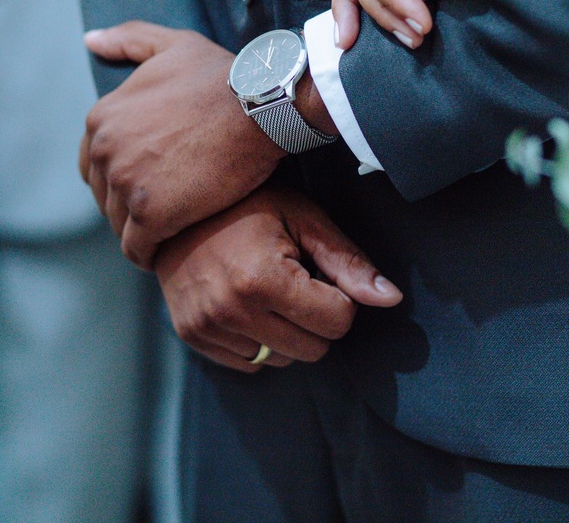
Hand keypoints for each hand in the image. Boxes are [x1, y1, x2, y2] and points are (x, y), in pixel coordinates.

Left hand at [80, 22, 286, 269]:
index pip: (93, 164)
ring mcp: (126, 183)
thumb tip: (91, 40)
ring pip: (120, 225)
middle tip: (167, 209)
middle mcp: (106, 150)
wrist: (262, 106)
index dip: (122, 177)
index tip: (152, 183)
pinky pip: (137, 249)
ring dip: (142, 232)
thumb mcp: (173, 45)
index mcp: (102, 117)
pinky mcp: (151, 214)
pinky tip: (172, 250)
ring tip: (173, 231)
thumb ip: (130, 40)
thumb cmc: (225, 76)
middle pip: (105, 197)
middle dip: (130, 206)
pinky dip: (150, 254)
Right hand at [154, 185, 402, 371]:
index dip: (338, 297)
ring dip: (285, 333)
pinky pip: (249, 363)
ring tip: (265, 289)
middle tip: (292, 280)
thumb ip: (348, 261)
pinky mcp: (192, 335)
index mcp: (263, 279)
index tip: (317, 271)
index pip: (338, 322)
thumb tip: (392, 299)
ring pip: (282, 361)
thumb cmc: (250, 205)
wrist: (177, 206)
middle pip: (313, 349)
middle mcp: (231, 310)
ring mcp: (206, 326)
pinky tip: (244, 302)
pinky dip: (257, 340)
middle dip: (315, 319)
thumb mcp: (304, 219)